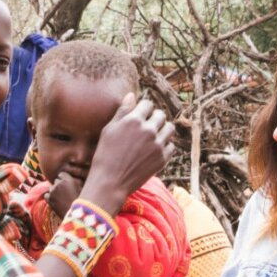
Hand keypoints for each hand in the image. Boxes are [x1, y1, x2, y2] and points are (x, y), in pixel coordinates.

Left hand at [48, 171, 80, 218]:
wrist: (78, 217)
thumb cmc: (83, 203)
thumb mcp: (83, 189)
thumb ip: (76, 183)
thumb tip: (73, 180)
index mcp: (68, 180)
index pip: (61, 174)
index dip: (64, 180)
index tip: (67, 185)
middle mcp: (59, 183)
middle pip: (56, 181)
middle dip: (59, 185)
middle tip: (65, 193)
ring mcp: (53, 191)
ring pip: (51, 188)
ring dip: (55, 192)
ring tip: (62, 199)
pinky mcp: (49, 199)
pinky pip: (47, 195)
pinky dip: (50, 198)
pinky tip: (56, 202)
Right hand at [82, 95, 175, 217]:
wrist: (110, 182)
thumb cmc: (105, 154)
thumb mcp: (109, 129)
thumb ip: (123, 111)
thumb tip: (132, 95)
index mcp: (134, 120)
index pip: (147, 104)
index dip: (143, 109)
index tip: (139, 115)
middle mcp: (149, 130)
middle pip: (160, 115)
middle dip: (154, 117)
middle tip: (146, 126)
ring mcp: (157, 145)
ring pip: (169, 129)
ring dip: (163, 129)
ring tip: (153, 135)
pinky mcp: (162, 158)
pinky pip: (171, 146)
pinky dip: (164, 145)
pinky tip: (154, 149)